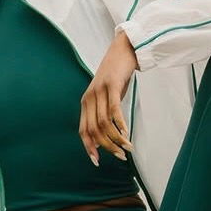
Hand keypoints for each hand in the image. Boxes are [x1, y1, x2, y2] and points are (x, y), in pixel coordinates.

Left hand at [79, 30, 138, 166]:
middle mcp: (89, 98)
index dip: (89, 147)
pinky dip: (120, 125)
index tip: (97, 161)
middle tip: (121, 157)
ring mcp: (99, 91)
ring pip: (104, 123)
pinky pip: (114, 110)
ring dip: (116, 139)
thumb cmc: (117, 75)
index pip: (83, 130)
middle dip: (107, 147)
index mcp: (86, 102)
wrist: (124, 49)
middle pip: (94, 130)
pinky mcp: (111, 85)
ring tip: (128, 148)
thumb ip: (104, 113)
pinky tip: (126, 134)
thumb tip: (106, 137)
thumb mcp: (107, 96)